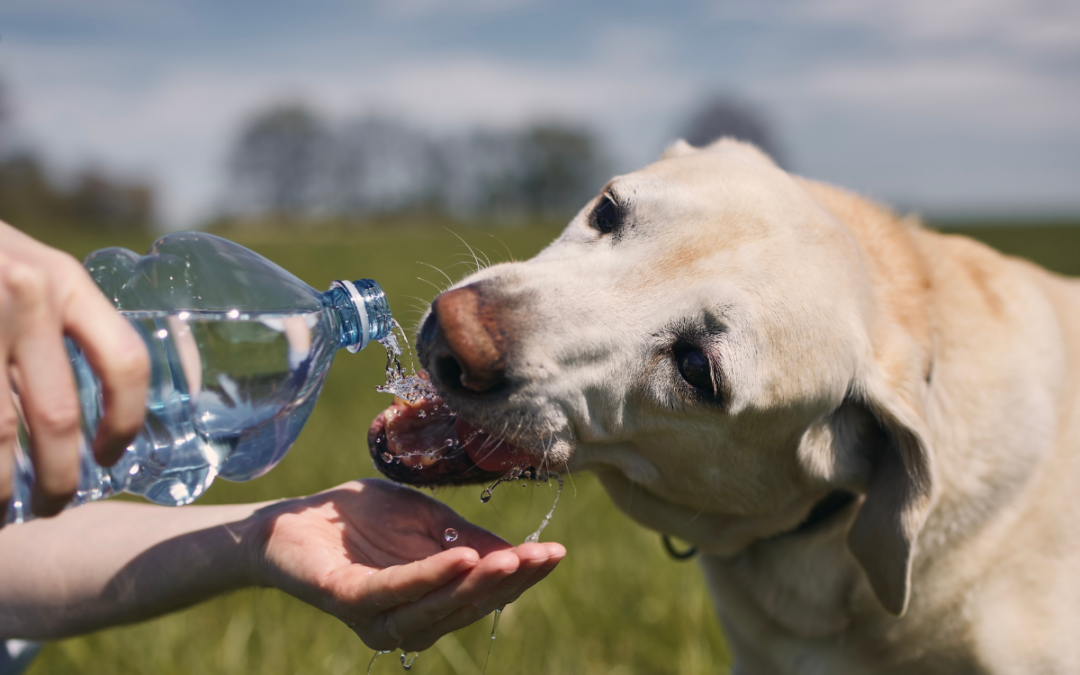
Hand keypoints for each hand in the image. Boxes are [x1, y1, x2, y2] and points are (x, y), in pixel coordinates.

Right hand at [0, 221, 149, 519]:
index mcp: (62, 280)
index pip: (123, 362)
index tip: (109, 456)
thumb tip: (82, 411)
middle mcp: (25, 296)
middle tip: (52, 505)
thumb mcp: (20, 266)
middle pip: (57, 416)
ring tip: (1, 509)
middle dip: (58, 477)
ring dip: (1, 487)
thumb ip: (55, 319)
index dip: (124, 422)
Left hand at [247, 479, 564, 650]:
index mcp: (431, 602)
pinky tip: (461, 557)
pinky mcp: (349, 599)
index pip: (484, 594)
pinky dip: (431, 576)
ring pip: (438, 606)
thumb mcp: (427, 522)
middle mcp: (408, 621)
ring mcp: (378, 615)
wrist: (296, 518)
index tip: (557, 551)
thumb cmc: (363, 522)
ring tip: (512, 558)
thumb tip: (516, 553)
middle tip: (543, 554)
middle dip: (510, 580)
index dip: (522, 575)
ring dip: (477, 583)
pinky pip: (396, 591)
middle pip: (468, 605)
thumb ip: (466, 539)